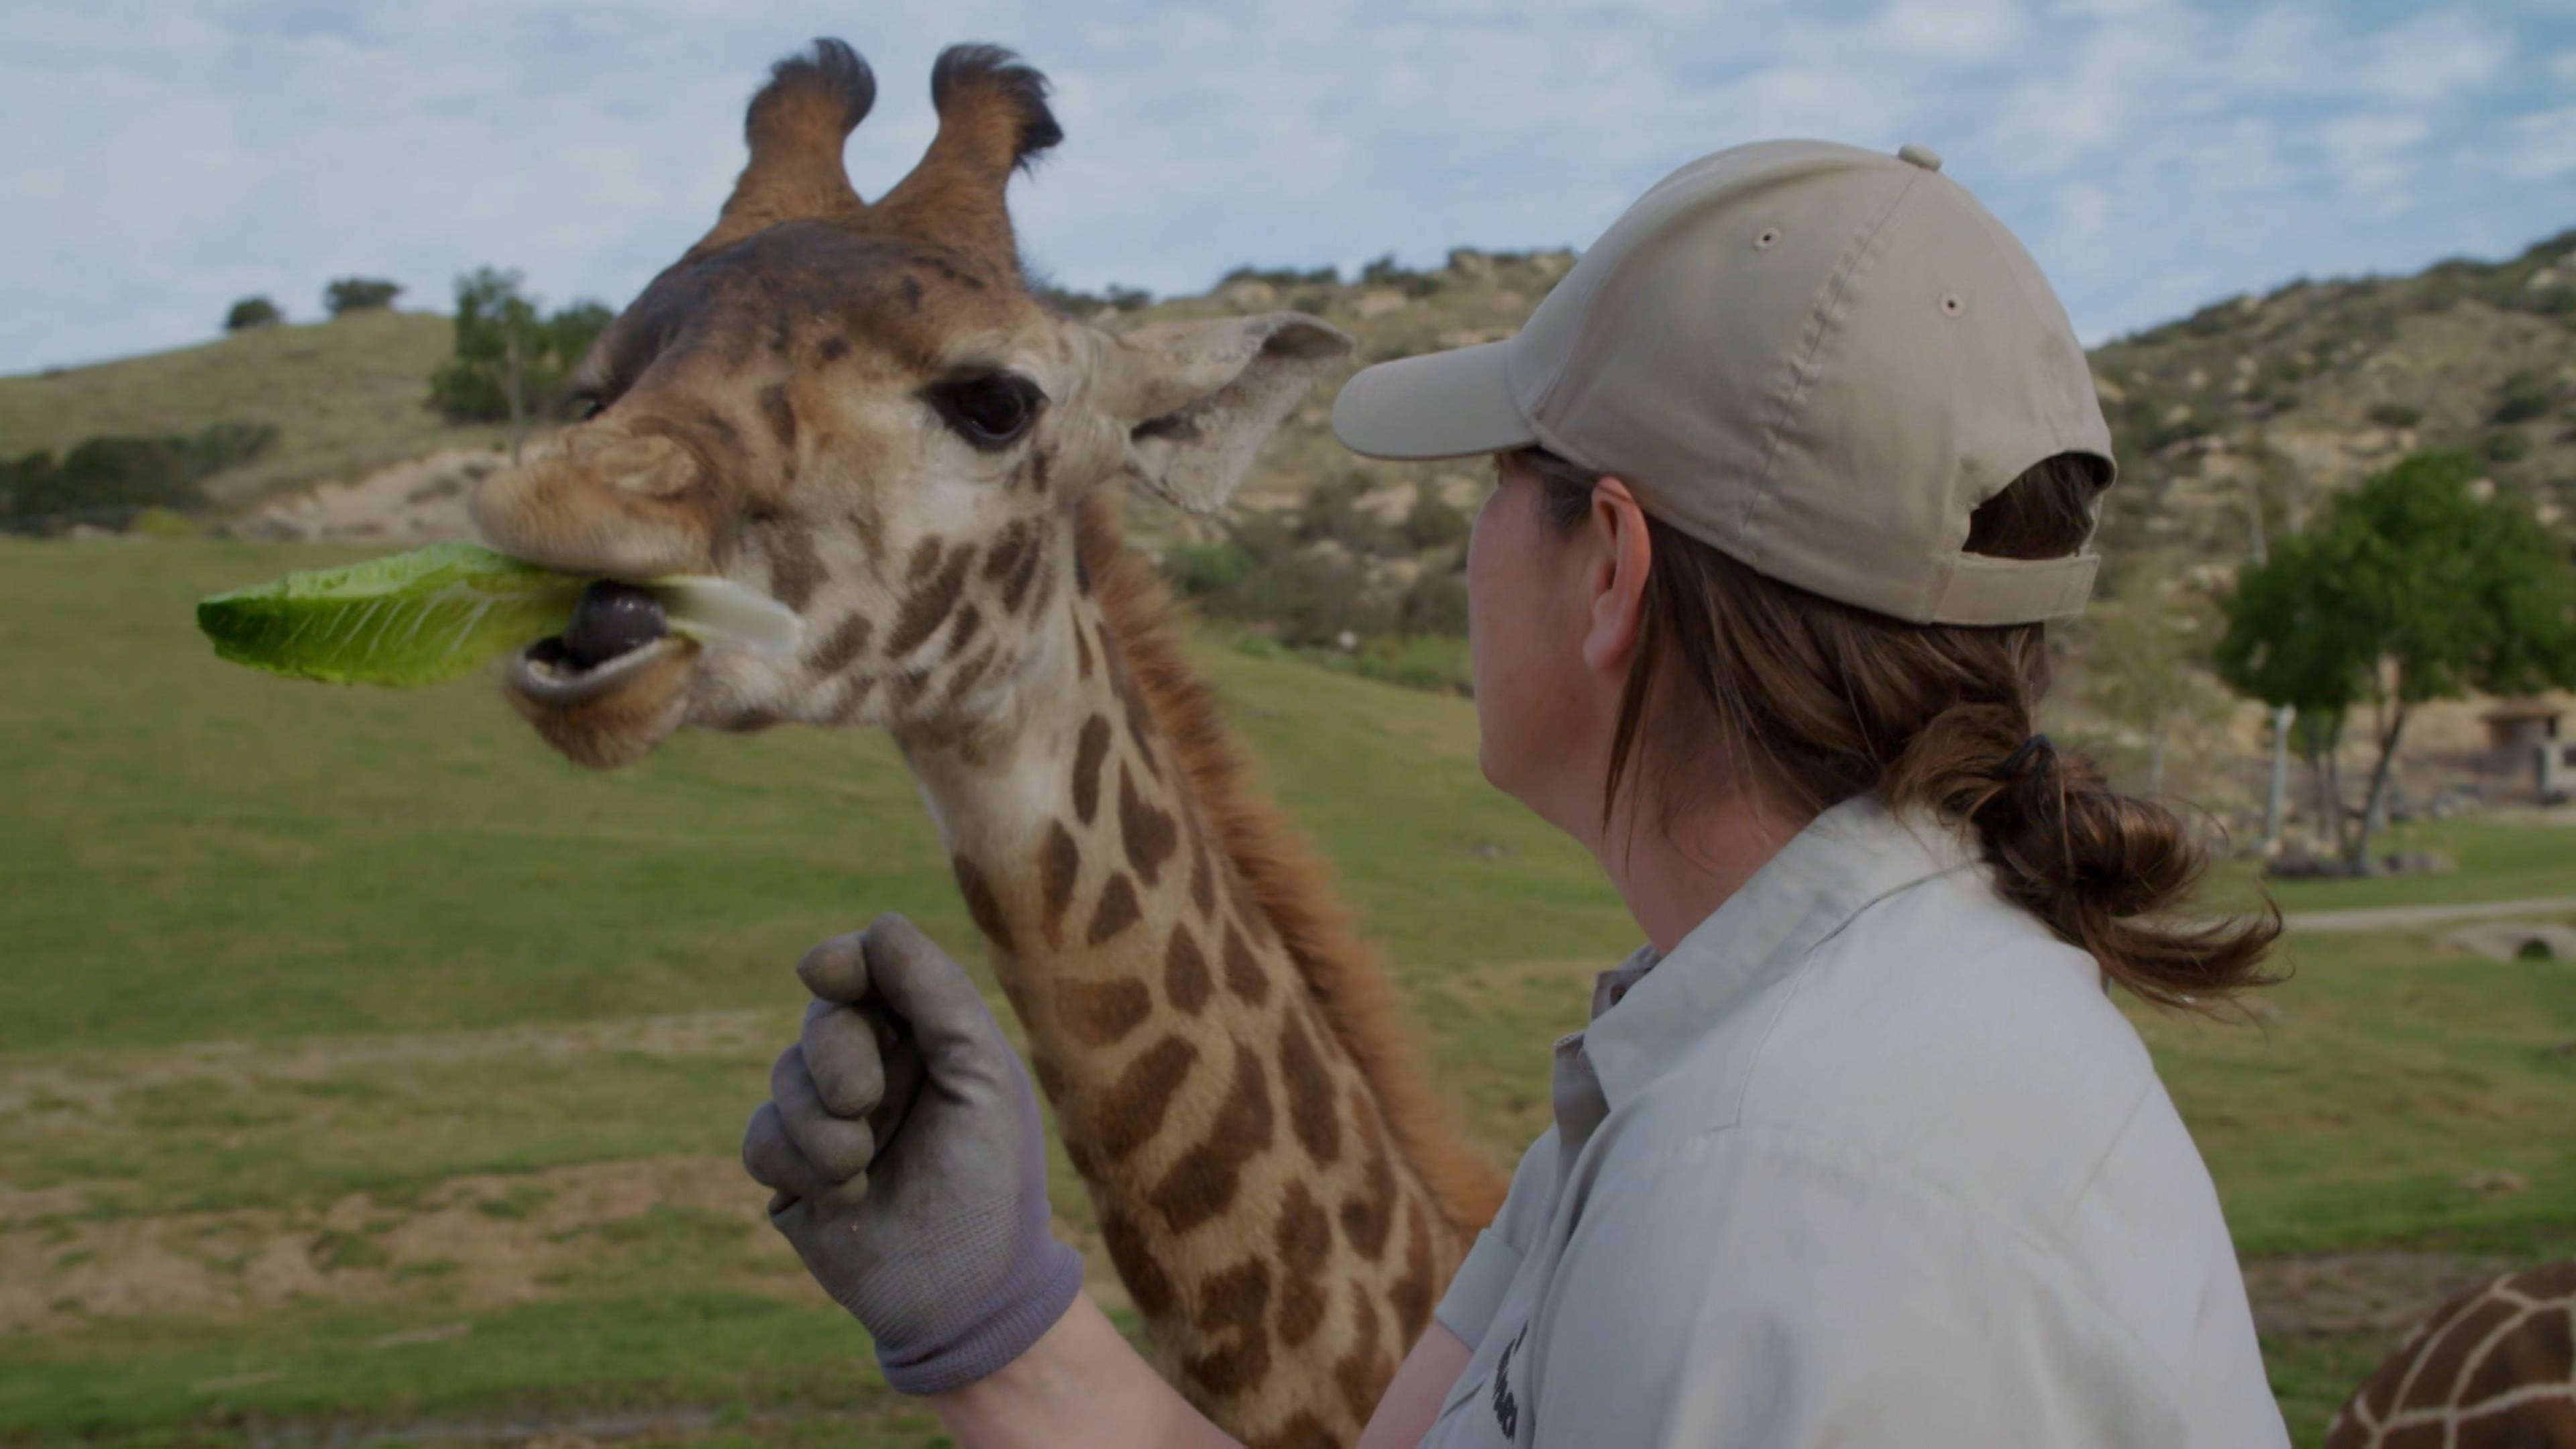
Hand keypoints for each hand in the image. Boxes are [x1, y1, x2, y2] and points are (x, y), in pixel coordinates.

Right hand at [742, 914, 1083, 1395]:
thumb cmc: (989, 1180)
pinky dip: (797, 1165)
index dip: (842, 963)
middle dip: (837, 1057)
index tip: (823, 972)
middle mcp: (876, 1068)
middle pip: (823, 1020)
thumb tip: (878, 926)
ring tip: (860, 1168)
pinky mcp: (792, 1173)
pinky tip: (847, 1198)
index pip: (870, 971)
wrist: (965, 1293)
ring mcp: (829, 1119)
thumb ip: (938, 995)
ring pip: (783, 1078)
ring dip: (820, 1125)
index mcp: (927, 1037)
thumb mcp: (982, 1077)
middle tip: (865, 1103)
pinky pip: (761, 1139)